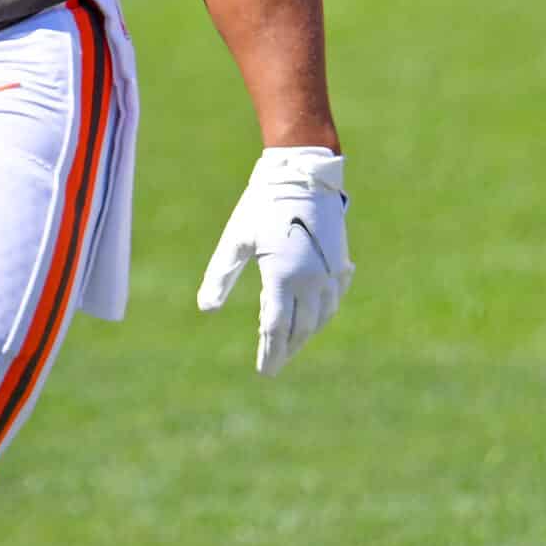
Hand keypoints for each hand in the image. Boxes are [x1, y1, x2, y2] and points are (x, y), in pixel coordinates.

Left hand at [197, 147, 352, 375]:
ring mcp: (329, 272)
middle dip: (287, 349)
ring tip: (292, 342)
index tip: (264, 372)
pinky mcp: (339, 261)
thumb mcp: (236, 239)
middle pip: (301, 329)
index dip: (270, 353)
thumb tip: (207, 308)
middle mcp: (310, 281)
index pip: (276, 329)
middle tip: (275, 362)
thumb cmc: (263, 204)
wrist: (302, 173)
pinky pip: (335, 297)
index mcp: (282, 278)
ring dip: (307, 333)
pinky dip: (324, 312)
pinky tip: (318, 313)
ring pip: (321, 316)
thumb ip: (221, 275)